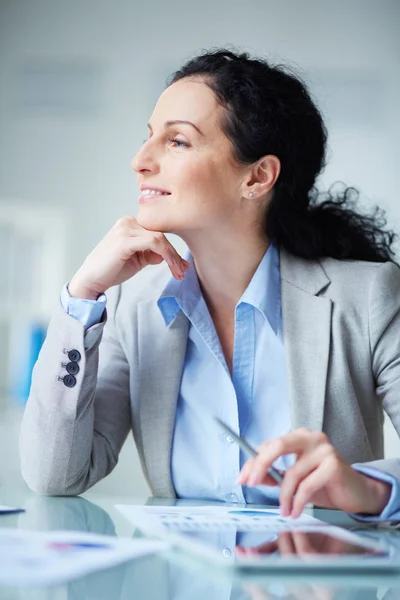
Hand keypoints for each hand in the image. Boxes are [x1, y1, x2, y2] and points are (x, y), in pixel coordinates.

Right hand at [68, 216, 188, 298]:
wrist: (91, 280)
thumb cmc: (111, 270)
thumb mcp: (138, 260)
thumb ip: (152, 253)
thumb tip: (166, 254)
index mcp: (130, 224)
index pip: (158, 232)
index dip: (173, 249)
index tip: (182, 265)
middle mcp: (128, 222)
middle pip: (161, 234)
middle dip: (175, 254)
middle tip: (183, 271)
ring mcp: (125, 229)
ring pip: (160, 238)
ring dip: (173, 257)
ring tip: (179, 272)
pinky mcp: (124, 240)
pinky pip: (154, 243)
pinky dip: (166, 255)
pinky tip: (171, 267)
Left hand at [238, 428, 390, 517]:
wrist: (356, 492)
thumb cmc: (324, 484)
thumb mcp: (294, 479)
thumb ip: (274, 476)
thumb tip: (251, 477)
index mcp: (299, 436)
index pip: (269, 445)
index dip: (253, 462)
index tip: (242, 478)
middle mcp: (311, 437)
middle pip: (277, 446)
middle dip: (260, 466)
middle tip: (250, 484)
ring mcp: (324, 449)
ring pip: (292, 474)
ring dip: (284, 497)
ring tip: (284, 511)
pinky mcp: (333, 465)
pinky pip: (306, 486)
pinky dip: (297, 502)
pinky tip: (294, 511)